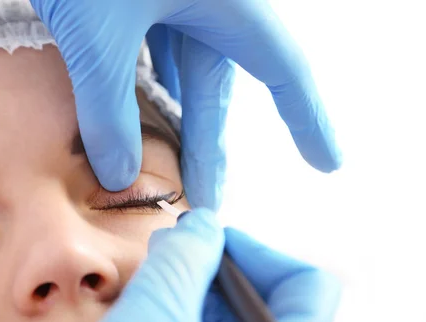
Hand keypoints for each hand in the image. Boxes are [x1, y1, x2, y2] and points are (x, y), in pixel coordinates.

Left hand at [30, 0, 342, 209]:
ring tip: (176, 167)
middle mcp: (211, 0)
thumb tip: (116, 176)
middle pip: (219, 86)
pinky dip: (147, 84)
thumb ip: (107, 109)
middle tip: (207, 198)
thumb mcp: (97, 36)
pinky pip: (155, 48)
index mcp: (229, 2)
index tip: (327, 163)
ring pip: (185, 70)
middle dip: (211, 145)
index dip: (310, 120)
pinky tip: (143, 110)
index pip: (284, 71)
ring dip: (177, 118)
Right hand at [39, 210, 341, 321]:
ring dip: (196, 292)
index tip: (208, 241)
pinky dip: (186, 321)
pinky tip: (150, 314)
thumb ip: (186, 258)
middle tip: (171, 252)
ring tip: (152, 283)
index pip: (310, 287)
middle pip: (273, 303)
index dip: (258, 250)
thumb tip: (206, 224)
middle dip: (218, 269)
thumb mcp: (152, 317)